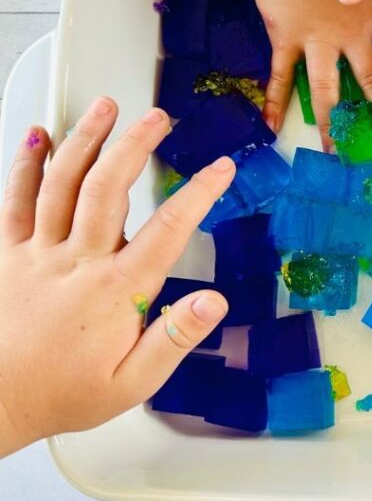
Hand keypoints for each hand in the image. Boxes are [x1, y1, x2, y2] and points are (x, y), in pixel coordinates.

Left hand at [0, 98, 234, 455]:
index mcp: (114, 291)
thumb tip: (214, 301)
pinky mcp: (6, 254)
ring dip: (86, 139)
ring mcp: (37, 253)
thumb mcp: (134, 383)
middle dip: (135, 145)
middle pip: (107, 188)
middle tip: (156, 118)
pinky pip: (14, 199)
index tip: (221, 168)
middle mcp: (76, 262)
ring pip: (62, 183)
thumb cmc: (63, 393)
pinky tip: (38, 136)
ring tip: (106, 107)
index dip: (199, 194)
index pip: (167, 231)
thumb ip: (175, 338)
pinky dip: (26, 164)